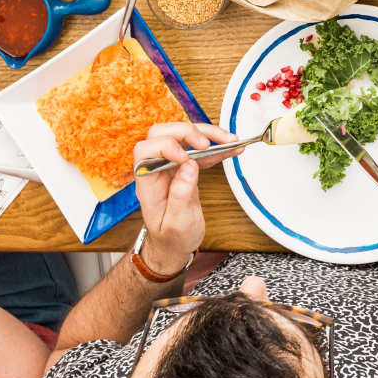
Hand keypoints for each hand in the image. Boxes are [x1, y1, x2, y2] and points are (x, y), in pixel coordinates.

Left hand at [132, 122, 236, 272]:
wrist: (173, 245)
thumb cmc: (171, 238)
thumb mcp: (177, 223)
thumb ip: (181, 194)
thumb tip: (189, 166)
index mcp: (148, 183)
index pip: (147, 150)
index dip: (167, 146)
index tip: (189, 157)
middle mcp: (156, 169)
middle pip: (163, 133)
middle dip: (188, 132)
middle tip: (209, 143)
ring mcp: (170, 166)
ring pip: (183, 136)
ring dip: (207, 135)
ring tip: (230, 141)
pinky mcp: (184, 167)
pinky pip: (198, 149)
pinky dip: (215, 146)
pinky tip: (230, 149)